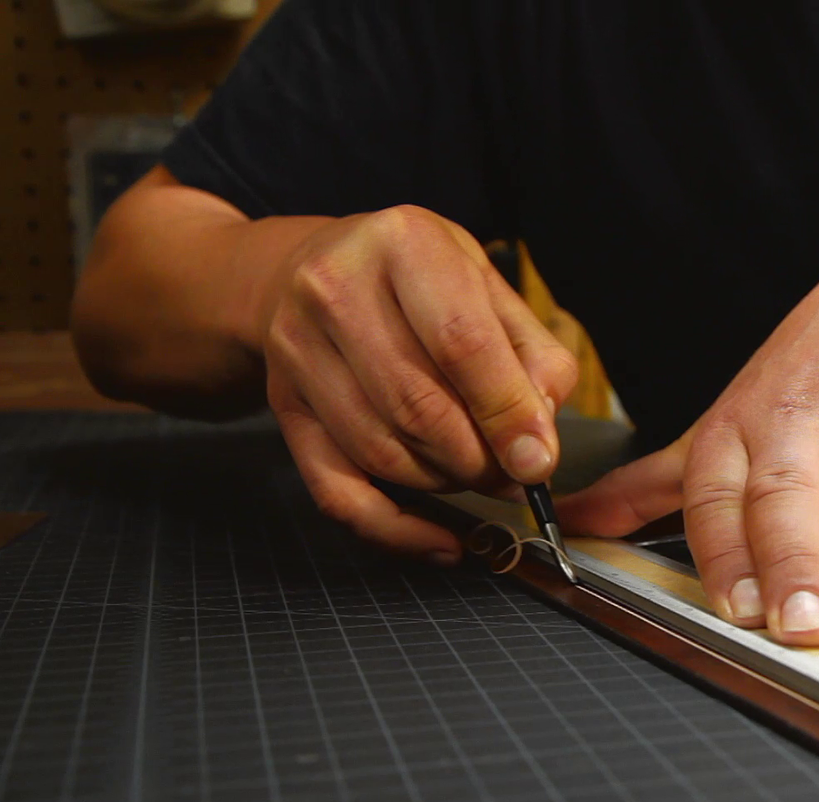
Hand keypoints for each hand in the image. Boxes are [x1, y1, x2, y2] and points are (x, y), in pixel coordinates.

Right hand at [261, 205, 577, 562]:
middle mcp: (335, 288)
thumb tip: (537, 443)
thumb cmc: (419, 282)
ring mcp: (296, 349)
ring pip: (384, 453)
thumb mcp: (487, 286)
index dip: (506, 413)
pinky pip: (338, 492)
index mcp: (404, 243)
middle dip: (479, 458)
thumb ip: (532, 357)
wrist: (307, 269)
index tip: (538, 462)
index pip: (461, 343)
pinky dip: (397, 531)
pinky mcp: (281, 404)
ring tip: (479, 474)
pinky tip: (443, 541)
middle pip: (419, 406)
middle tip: (513, 474)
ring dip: (446, 483)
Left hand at [560, 229, 818, 648]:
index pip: (723, 497)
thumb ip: (658, 480)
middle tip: (805, 630)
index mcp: (743, 427)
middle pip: (793, 494)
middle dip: (797, 561)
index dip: (728, 553)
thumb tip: (576, 522)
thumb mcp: (726, 418)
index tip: (740, 613)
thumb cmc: (803, 372)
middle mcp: (805, 417)